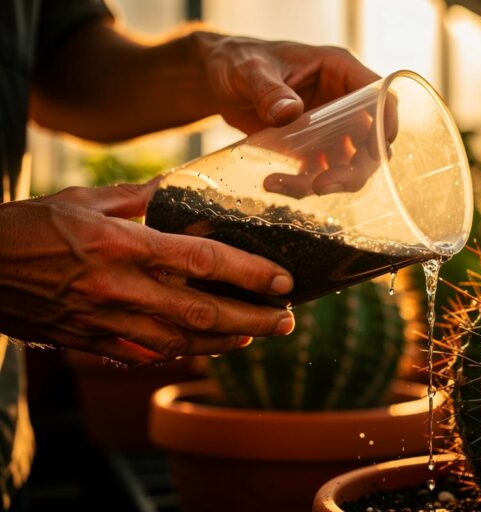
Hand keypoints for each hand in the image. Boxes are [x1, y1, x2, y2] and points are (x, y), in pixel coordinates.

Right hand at [0, 180, 294, 365]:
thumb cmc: (31, 227)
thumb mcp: (84, 199)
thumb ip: (137, 196)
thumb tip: (178, 188)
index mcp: (121, 244)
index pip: (201, 261)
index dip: (248, 274)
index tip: (283, 282)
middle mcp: (119, 287)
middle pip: (202, 313)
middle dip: (253, 320)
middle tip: (286, 321)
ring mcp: (106, 321)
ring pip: (181, 342)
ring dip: (225, 342)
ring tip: (256, 335)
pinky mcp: (92, 341)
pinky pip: (147, 355)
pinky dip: (183, 353)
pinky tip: (206, 347)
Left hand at [193, 34, 396, 197]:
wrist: (216, 79)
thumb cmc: (236, 60)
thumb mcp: (249, 70)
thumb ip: (268, 90)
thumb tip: (290, 112)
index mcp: (338, 71)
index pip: (380, 96)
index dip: (386, 124)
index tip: (377, 152)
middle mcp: (341, 101)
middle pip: (369, 141)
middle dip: (354, 170)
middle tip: (322, 185)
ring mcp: (328, 126)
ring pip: (346, 164)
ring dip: (323, 183)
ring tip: (279, 185)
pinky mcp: (311, 147)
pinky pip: (319, 172)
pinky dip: (301, 184)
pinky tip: (272, 183)